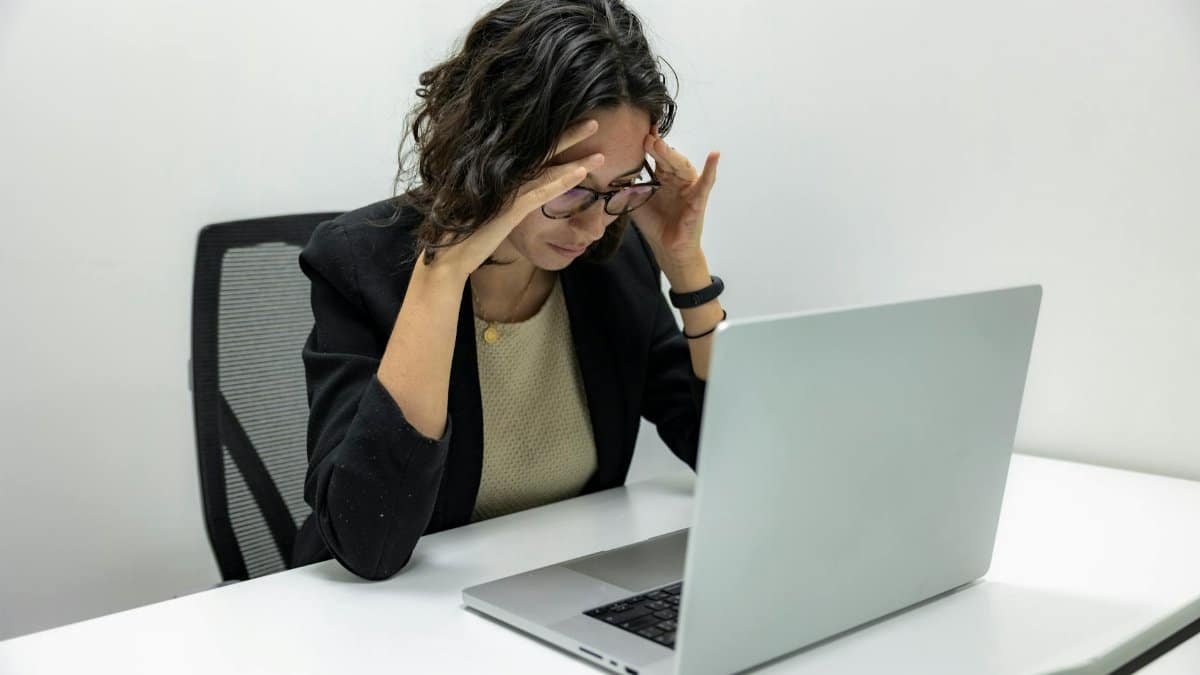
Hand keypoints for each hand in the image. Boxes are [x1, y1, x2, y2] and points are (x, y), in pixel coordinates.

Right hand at [422, 119, 605, 279]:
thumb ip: (501, 194)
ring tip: (601, 153)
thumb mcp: (487, 207)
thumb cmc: (466, 232)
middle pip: (543, 150)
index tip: (575, 125)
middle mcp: (504, 177)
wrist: (449, 255)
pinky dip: (563, 181)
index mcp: (500, 175)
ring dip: (576, 160)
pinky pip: (542, 192)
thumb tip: (513, 188)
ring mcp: (507, 191)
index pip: (533, 150)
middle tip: (594, 121)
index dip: (555, 137)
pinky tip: (582, 173)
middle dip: (570, 135)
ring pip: (548, 169)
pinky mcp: (511, 209)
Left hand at [635, 126, 719, 270]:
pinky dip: (711, 169)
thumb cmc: (654, 224)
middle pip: (667, 158)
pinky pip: (706, 182)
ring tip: (660, 144)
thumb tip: (609, 174)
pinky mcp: (699, 199)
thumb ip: (625, 188)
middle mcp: (676, 178)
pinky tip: (714, 155)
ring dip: (672, 155)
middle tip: (645, 137)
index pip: (655, 156)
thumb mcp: (635, 203)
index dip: (648, 143)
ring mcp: (689, 187)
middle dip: (656, 147)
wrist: (667, 248)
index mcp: (662, 177)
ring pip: (682, 166)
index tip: (638, 130)